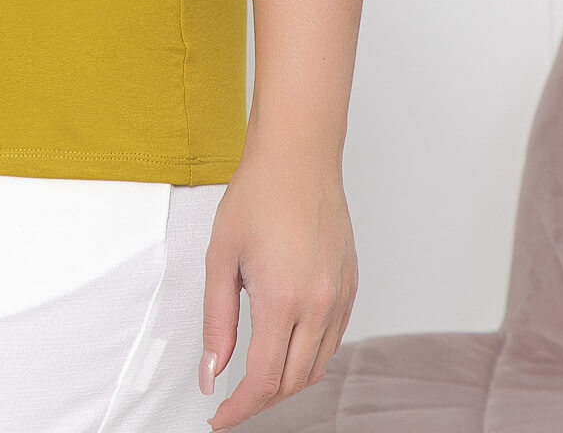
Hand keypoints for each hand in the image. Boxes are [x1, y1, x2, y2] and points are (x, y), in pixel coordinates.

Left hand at [199, 145, 358, 428]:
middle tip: (232, 404)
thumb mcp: (220, 257)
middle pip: (293, 383)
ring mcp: (340, 298)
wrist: (298, 156)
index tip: (220, 418)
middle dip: (261, 402)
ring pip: (317, 367)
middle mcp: (319, 306)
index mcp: (282, 300)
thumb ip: (216, 321)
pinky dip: (309, 359)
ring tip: (256, 383)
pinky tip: (286, 351)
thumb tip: (212, 373)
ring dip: (287, 385)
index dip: (240, 409)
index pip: (264, 381)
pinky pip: (333, 342)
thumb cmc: (258, 195)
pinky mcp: (350, 287)